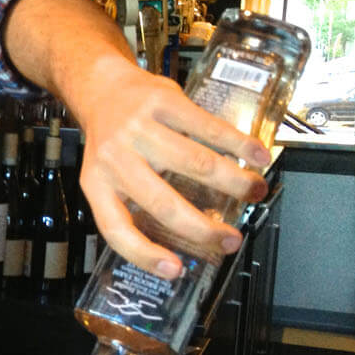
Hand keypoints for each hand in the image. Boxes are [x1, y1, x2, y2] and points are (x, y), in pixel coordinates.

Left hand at [72, 53, 269, 277]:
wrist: (100, 85)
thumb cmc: (110, 139)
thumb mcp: (105, 173)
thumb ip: (134, 202)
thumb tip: (182, 244)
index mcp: (96, 184)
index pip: (116, 228)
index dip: (144, 253)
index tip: (175, 270)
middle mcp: (113, 158)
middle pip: (162, 203)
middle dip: (203, 227)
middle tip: (230, 240)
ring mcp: (138, 128)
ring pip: (195, 163)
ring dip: (232, 183)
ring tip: (255, 193)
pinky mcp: (162, 102)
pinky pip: (208, 127)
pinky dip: (239, 144)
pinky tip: (258, 156)